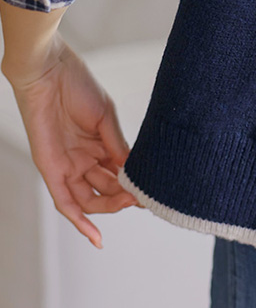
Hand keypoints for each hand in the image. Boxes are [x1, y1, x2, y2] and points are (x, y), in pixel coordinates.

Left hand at [5, 36, 142, 247]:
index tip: (153, 193)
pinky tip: (96, 235)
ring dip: (110, 206)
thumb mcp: (106, 118)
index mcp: (99, 145)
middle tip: (143, 197)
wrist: (48, 71)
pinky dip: (80, 221)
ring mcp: (67, 165)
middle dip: (125, 196)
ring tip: (130, 202)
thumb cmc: (77, 86)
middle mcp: (84, 159)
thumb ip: (118, 147)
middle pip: (107, 189)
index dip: (135, 185)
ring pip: (90, 199)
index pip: (120, 174)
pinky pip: (65, 202)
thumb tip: (135, 173)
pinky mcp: (51, 169)